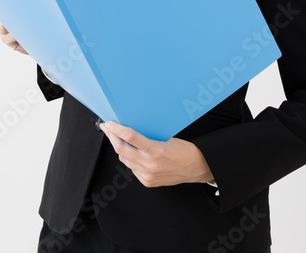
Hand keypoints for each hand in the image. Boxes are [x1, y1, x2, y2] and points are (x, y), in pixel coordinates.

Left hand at [99, 121, 213, 187]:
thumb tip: (130, 128)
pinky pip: (131, 169)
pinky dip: (129, 160)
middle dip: (111, 137)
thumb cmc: (185, 151)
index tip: (109, 123)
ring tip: (117, 138)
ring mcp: (148, 175)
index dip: (116, 129)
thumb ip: (148, 136)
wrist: (197, 168)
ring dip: (119, 148)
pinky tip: (131, 153)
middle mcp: (150, 165)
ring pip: (124, 159)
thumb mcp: (167, 137)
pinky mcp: (147, 182)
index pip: (130, 137)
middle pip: (121, 149)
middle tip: (107, 128)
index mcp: (156, 150)